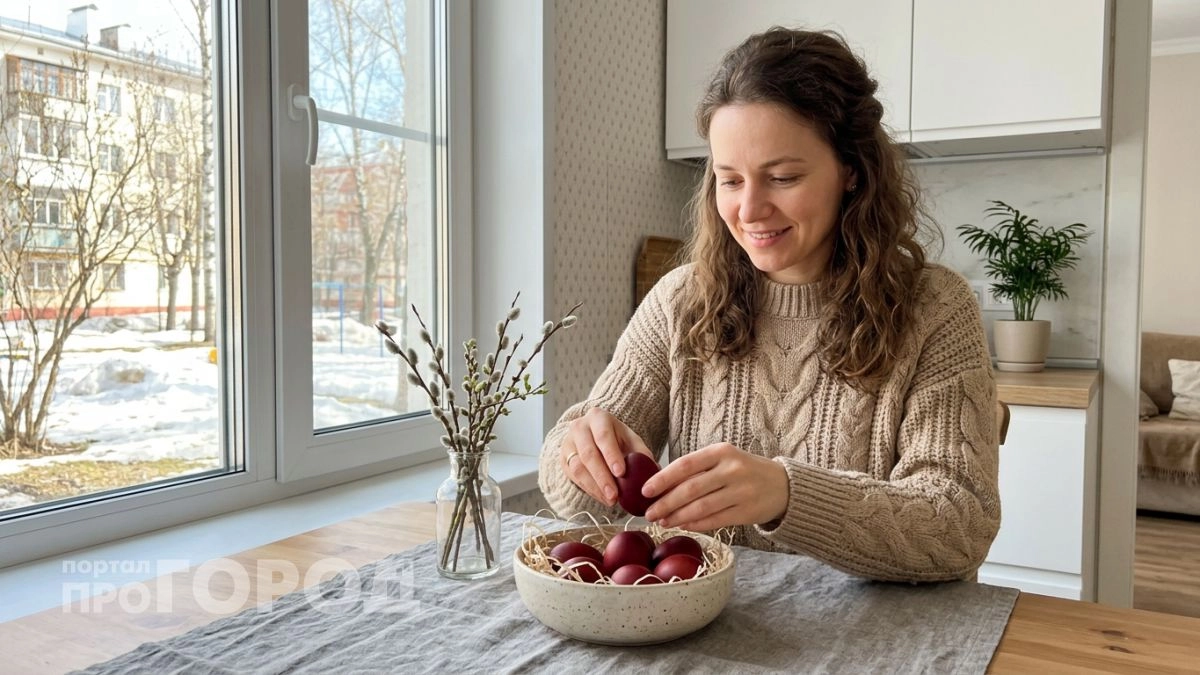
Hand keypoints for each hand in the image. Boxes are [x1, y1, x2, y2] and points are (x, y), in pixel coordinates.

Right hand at [560, 407, 654, 506]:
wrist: (591, 434)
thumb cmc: (615, 437)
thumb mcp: (629, 438)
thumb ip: (641, 452)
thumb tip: (655, 471)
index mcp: (598, 417)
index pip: (604, 436)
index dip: (611, 455)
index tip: (621, 473)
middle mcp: (579, 428)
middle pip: (588, 454)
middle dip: (602, 477)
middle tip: (614, 495)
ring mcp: (568, 443)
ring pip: (578, 468)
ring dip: (595, 487)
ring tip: (610, 500)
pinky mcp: (563, 460)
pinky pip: (574, 477)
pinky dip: (589, 489)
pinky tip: (602, 497)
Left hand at [641, 443, 788, 530]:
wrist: (783, 485)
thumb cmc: (743, 470)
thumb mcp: (724, 459)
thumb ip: (697, 468)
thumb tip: (661, 484)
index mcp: (721, 452)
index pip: (685, 465)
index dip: (663, 479)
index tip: (645, 491)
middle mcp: (732, 470)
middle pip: (691, 489)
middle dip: (666, 503)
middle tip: (649, 513)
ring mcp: (741, 492)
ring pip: (702, 507)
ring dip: (678, 517)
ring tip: (662, 521)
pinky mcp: (747, 512)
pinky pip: (715, 520)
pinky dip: (696, 524)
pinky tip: (683, 525)